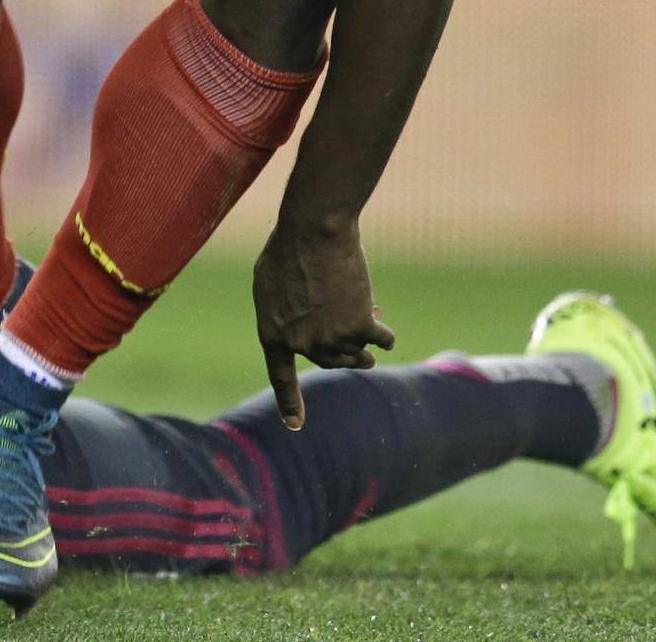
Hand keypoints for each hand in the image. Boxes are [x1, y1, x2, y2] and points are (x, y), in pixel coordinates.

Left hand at [252, 221, 394, 430]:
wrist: (314, 231)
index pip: (281, 376)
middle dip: (346, 355)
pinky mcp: (360, 327)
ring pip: (356, 348)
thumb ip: (284, 312)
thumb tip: (299, 326)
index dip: (290, 402)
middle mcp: (302, 345)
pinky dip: (385, 335)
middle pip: (330, 360)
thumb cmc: (288, 246)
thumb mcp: (270, 282)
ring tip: (369, 314)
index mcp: (273, 334)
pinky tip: (385, 329)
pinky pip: (380, 338)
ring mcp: (332, 339)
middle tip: (363, 354)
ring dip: (364, 336)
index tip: (295, 425)